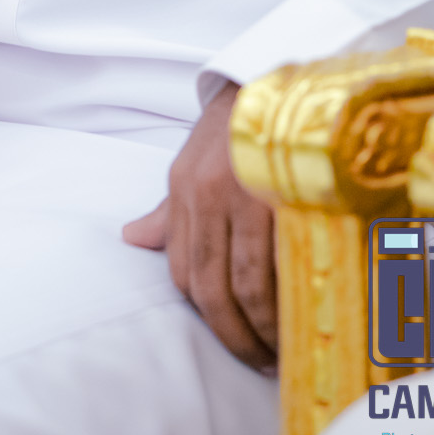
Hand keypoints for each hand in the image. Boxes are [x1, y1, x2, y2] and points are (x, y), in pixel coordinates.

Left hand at [123, 81, 276, 369]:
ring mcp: (244, 192)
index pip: (182, 269)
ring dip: (262, 326)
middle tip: (256, 361)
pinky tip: (300, 313)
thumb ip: (170, 210)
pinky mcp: (283, 190)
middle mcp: (206, 193)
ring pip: (246, 281)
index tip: (229, 337)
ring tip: (279, 349)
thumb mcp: (192, 163)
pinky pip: (281, 259)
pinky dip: (288, 295)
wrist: (273, 74)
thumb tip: (133, 239)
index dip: (204, 312)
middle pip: (211, 285)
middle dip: (233, 333)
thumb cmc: (234, 125)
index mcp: (183, 188)